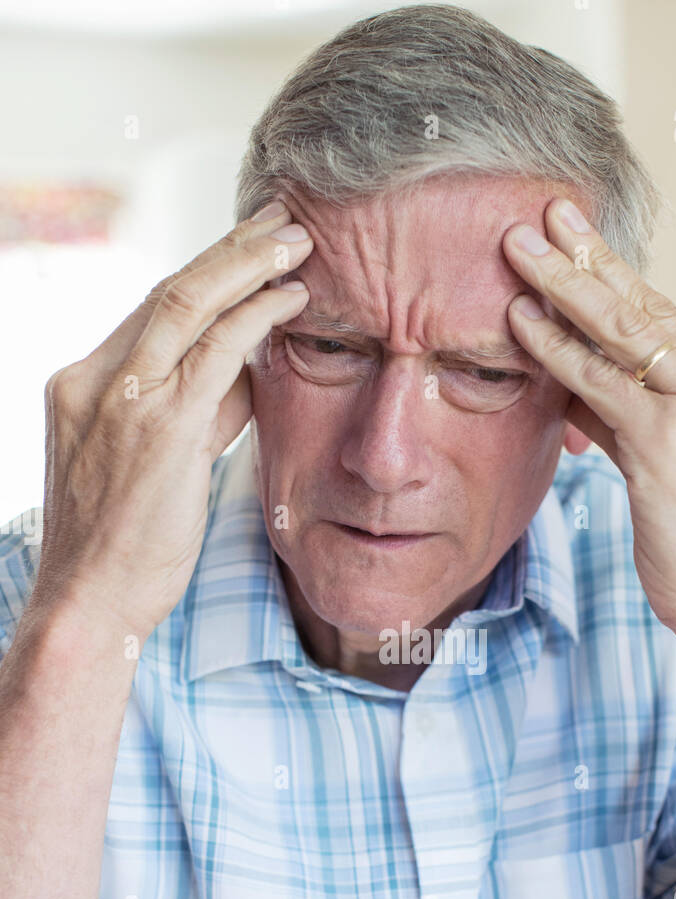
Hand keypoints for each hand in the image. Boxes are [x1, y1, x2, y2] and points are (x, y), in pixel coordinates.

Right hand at [34, 202, 311, 640]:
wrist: (88, 606)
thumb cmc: (124, 550)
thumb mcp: (157, 468)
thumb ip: (197, 416)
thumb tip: (245, 376)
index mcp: (81, 385)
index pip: (149, 313)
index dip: (206, 276)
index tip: (248, 251)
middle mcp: (93, 380)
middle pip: (167, 291)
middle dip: (229, 249)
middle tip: (280, 217)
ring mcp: (121, 401)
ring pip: (187, 303)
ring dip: (248, 265)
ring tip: (297, 240)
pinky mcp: (159, 430)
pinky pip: (213, 353)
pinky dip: (256, 317)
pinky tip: (291, 297)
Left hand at [502, 200, 675, 677]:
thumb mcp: (675, 474)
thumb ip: (632, 422)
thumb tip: (576, 389)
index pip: (672, 323)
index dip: (620, 278)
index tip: (582, 239)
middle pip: (651, 309)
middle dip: (589, 258)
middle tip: (545, 214)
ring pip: (624, 333)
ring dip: (562, 287)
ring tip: (515, 250)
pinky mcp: (675, 438)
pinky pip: (601, 383)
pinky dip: (555, 352)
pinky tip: (519, 324)